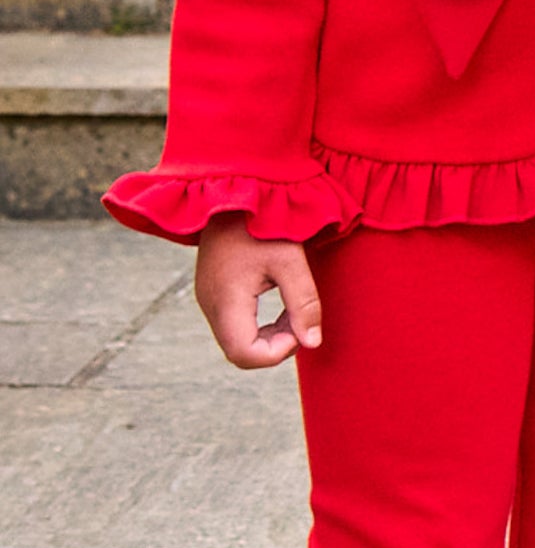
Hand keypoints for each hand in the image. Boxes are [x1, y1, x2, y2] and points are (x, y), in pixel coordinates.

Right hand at [194, 217, 323, 367]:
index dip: (277, 352)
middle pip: (240, 352)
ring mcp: (207, 300)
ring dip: (269, 335)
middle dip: (275, 345)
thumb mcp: (291, 260)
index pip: (245, 355)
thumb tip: (312, 343)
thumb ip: (304, 303)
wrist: (234, 193)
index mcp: (225, 301)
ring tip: (292, 309)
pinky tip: (278, 300)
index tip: (299, 326)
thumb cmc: (263, 223)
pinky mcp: (212, 292)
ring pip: (237, 341)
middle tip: (299, 319)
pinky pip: (234, 324)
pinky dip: (259, 324)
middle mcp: (210, 306)